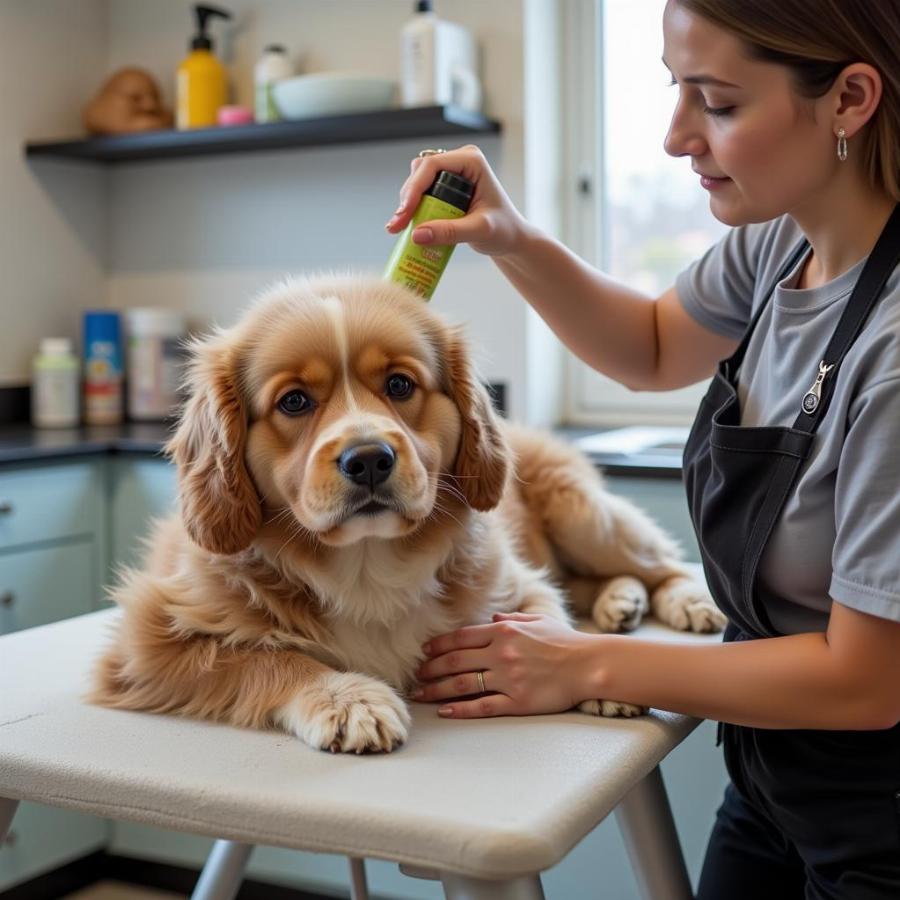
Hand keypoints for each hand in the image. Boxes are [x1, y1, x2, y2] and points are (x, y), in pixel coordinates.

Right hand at [384, 144, 529, 256]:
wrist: (510, 239)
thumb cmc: (503, 231)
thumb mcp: (479, 231)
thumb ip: (450, 232)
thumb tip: (417, 235)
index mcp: (471, 162)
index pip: (432, 165)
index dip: (413, 188)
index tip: (404, 214)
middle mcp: (459, 162)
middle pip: (420, 172)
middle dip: (407, 198)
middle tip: (398, 226)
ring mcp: (451, 174)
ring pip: (417, 181)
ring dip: (407, 204)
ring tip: (402, 228)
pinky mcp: (445, 187)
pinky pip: (421, 191)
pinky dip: (413, 208)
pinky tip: (408, 225)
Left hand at [413, 612, 599, 717]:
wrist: (590, 664)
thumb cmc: (565, 642)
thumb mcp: (538, 621)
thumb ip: (513, 619)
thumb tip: (493, 620)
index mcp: (505, 631)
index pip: (462, 637)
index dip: (439, 646)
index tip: (424, 653)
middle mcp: (502, 652)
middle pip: (456, 660)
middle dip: (432, 668)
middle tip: (416, 675)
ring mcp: (509, 677)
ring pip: (463, 683)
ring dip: (438, 688)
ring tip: (420, 694)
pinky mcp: (518, 701)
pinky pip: (482, 706)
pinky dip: (460, 708)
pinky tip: (445, 710)